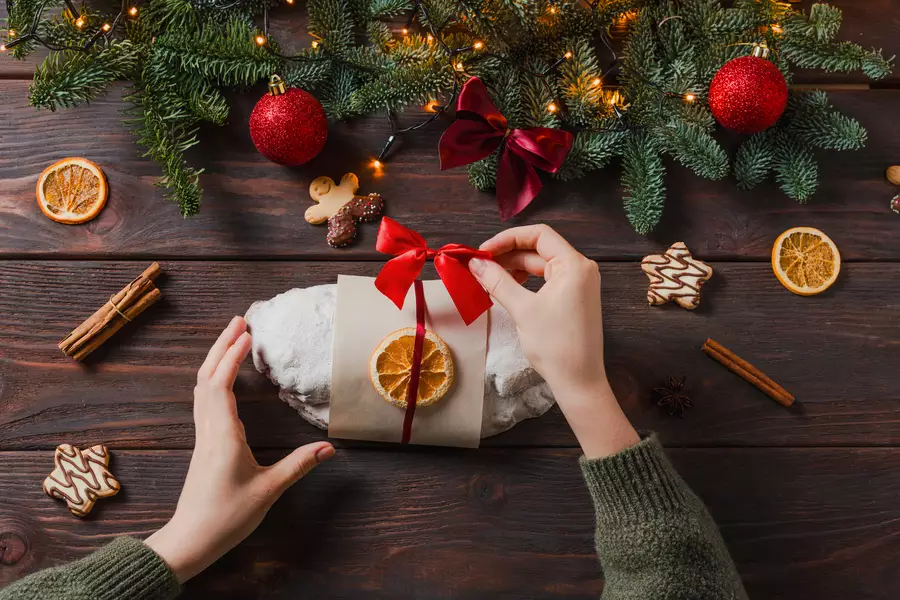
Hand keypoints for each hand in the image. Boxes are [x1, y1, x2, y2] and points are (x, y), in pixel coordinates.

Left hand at [145, 316, 333, 581]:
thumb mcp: (268, 491)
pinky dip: (213, 379)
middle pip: (205, 377)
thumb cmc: (226, 517)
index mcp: (222, 435)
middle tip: (239, 321)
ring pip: (201, 388)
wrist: (190, 540)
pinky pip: (203, 401)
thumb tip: (329, 448)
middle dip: (220, 346)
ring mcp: (202, 436)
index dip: (231, 355)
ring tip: (231, 339)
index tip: (247, 333)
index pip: (220, 384)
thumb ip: (298, 466)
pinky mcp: (203, 444)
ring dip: (214, 359)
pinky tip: (223, 377)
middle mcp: (208, 430)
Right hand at [469, 225, 638, 457]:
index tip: (483, 251)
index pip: (539, 235)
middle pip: (539, 248)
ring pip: (541, 264)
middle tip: (480, 266)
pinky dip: (526, 281)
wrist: (579, 381)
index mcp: (574, 265)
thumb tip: (474, 264)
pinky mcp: (574, 298)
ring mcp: (579, 284)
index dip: (507, 239)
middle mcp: (581, 269)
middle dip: (508, 255)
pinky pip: (547, 280)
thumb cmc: (556, 346)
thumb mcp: (522, 309)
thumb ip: (497, 281)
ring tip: (490, 278)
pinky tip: (508, 288)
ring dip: (515, 268)